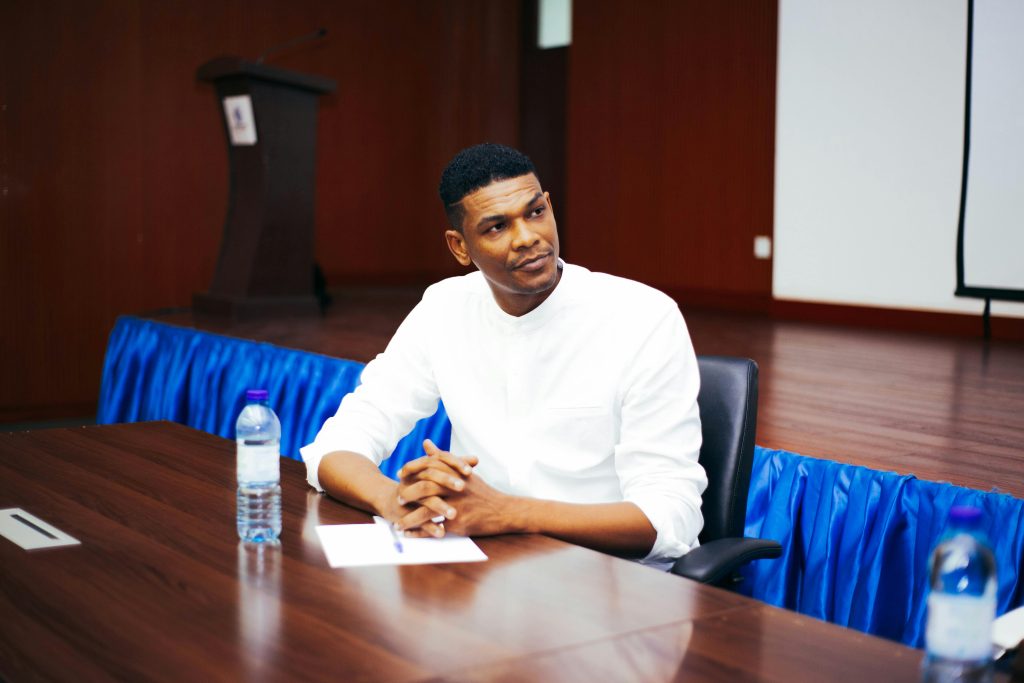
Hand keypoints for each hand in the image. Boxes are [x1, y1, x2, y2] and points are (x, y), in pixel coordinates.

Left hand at [400, 442, 521, 538]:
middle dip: (408, 494)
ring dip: (409, 519)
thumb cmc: (480, 491)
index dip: (411, 470)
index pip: (428, 466)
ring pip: (428, 510)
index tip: (400, 475)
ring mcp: (458, 505)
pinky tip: (410, 535)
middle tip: (398, 500)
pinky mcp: (459, 522)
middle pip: (426, 487)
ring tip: (397, 524)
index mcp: (456, 472)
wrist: (503, 511)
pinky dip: (420, 533)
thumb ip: (442, 457)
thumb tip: (426, 443)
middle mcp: (456, 487)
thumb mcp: (463, 471)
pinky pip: (435, 528)